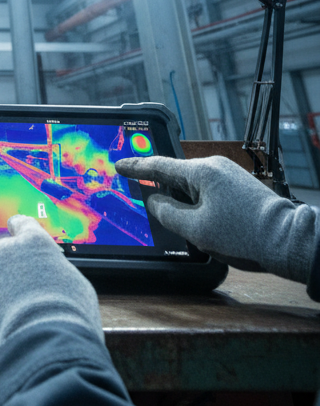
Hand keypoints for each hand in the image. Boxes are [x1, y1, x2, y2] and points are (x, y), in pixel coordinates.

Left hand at [0, 215, 102, 366]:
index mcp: (34, 243)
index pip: (22, 225)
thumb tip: (53, 279)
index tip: (16, 232)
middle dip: (9, 270)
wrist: (42, 352)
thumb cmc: (69, 322)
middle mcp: (5, 251)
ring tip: (10, 318)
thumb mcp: (77, 287)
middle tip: (21, 295)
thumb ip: (57, 273)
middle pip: (3, 254)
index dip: (20, 231)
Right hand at [115, 155, 319, 281]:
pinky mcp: (238, 185)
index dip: (136, 167)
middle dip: (162, 189)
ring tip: (186, 222)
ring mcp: (228, 173)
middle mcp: (214, 166)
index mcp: (201, 171)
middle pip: (177, 175)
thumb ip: (168, 214)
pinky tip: (202, 219)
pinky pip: (208, 188)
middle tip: (145, 197)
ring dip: (183, 200)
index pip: (159, 166)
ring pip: (193, 184)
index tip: (119, 164)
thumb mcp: (196, 230)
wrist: (286, 240)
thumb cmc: (244, 235)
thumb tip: (155, 202)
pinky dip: (198, 201)